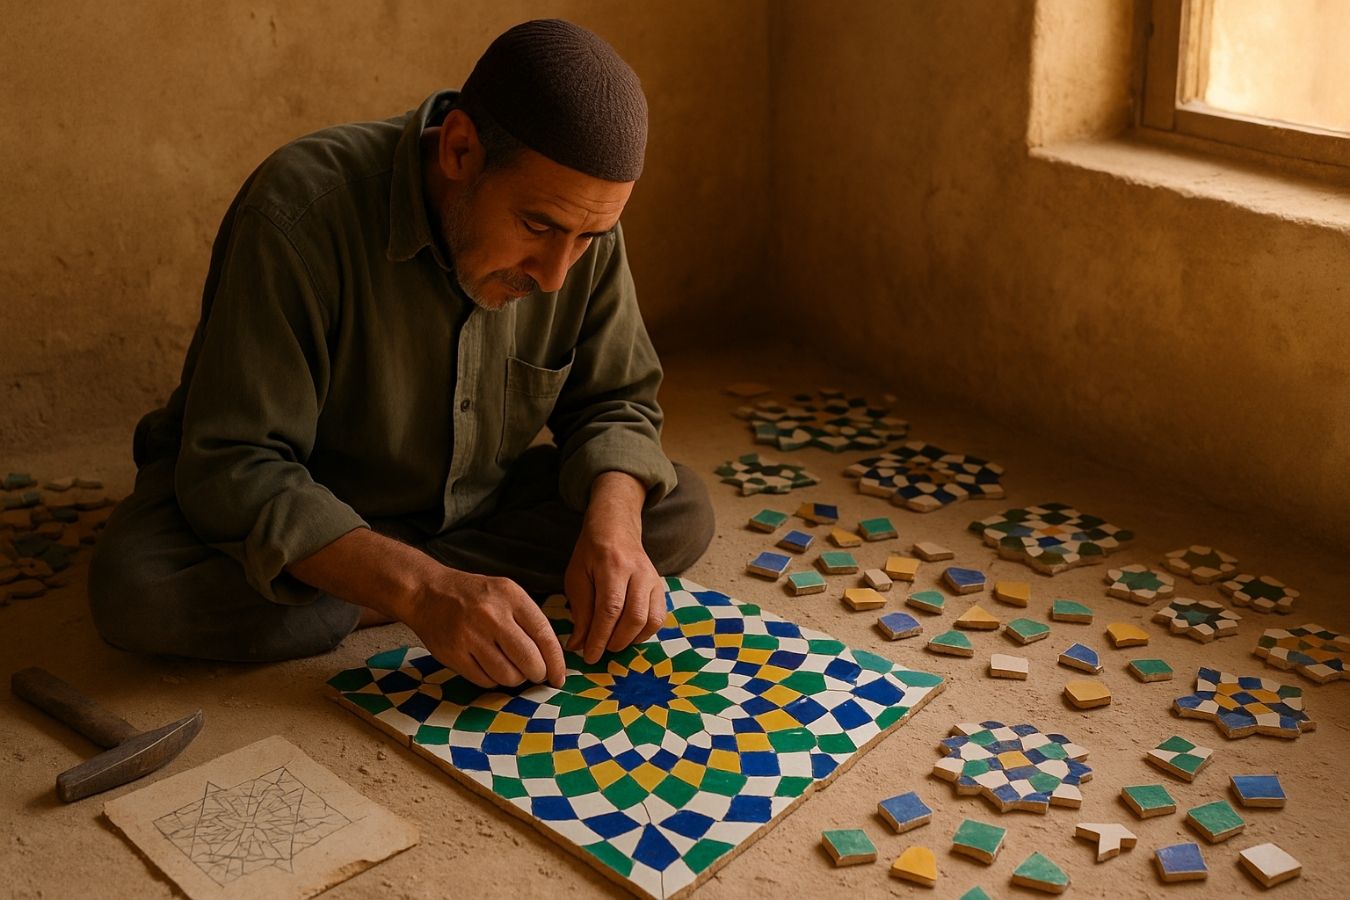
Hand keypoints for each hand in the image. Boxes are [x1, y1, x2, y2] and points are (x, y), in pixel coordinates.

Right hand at [407, 568, 565, 689]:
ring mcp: (470, 636)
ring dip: (515, 679)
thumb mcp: (506, 593)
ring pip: (508, 676)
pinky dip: (493, 680)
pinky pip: (485, 681)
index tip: (559, 675)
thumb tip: (552, 657)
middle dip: (538, 674)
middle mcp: (491, 615)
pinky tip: (490, 668)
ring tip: (511, 669)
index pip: (544, 635)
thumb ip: (528, 619)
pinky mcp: (453, 654)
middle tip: (536, 674)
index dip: (556, 661)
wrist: (427, 593)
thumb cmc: (473, 596)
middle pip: (529, 660)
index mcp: (510, 596)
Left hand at [564, 481, 666, 663]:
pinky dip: (645, 633)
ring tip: (613, 642)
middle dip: (616, 641)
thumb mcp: (576, 576)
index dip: (600, 637)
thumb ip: (580, 611)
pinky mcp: (661, 587)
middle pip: (634, 617)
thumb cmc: (591, 552)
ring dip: (632, 640)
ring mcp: (654, 579)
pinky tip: (628, 634)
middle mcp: (638, 573)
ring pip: (651, 620)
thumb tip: (579, 645)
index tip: (589, 656)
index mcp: (613, 566)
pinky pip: (659, 617)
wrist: (616, 527)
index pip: (610, 610)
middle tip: (600, 650)